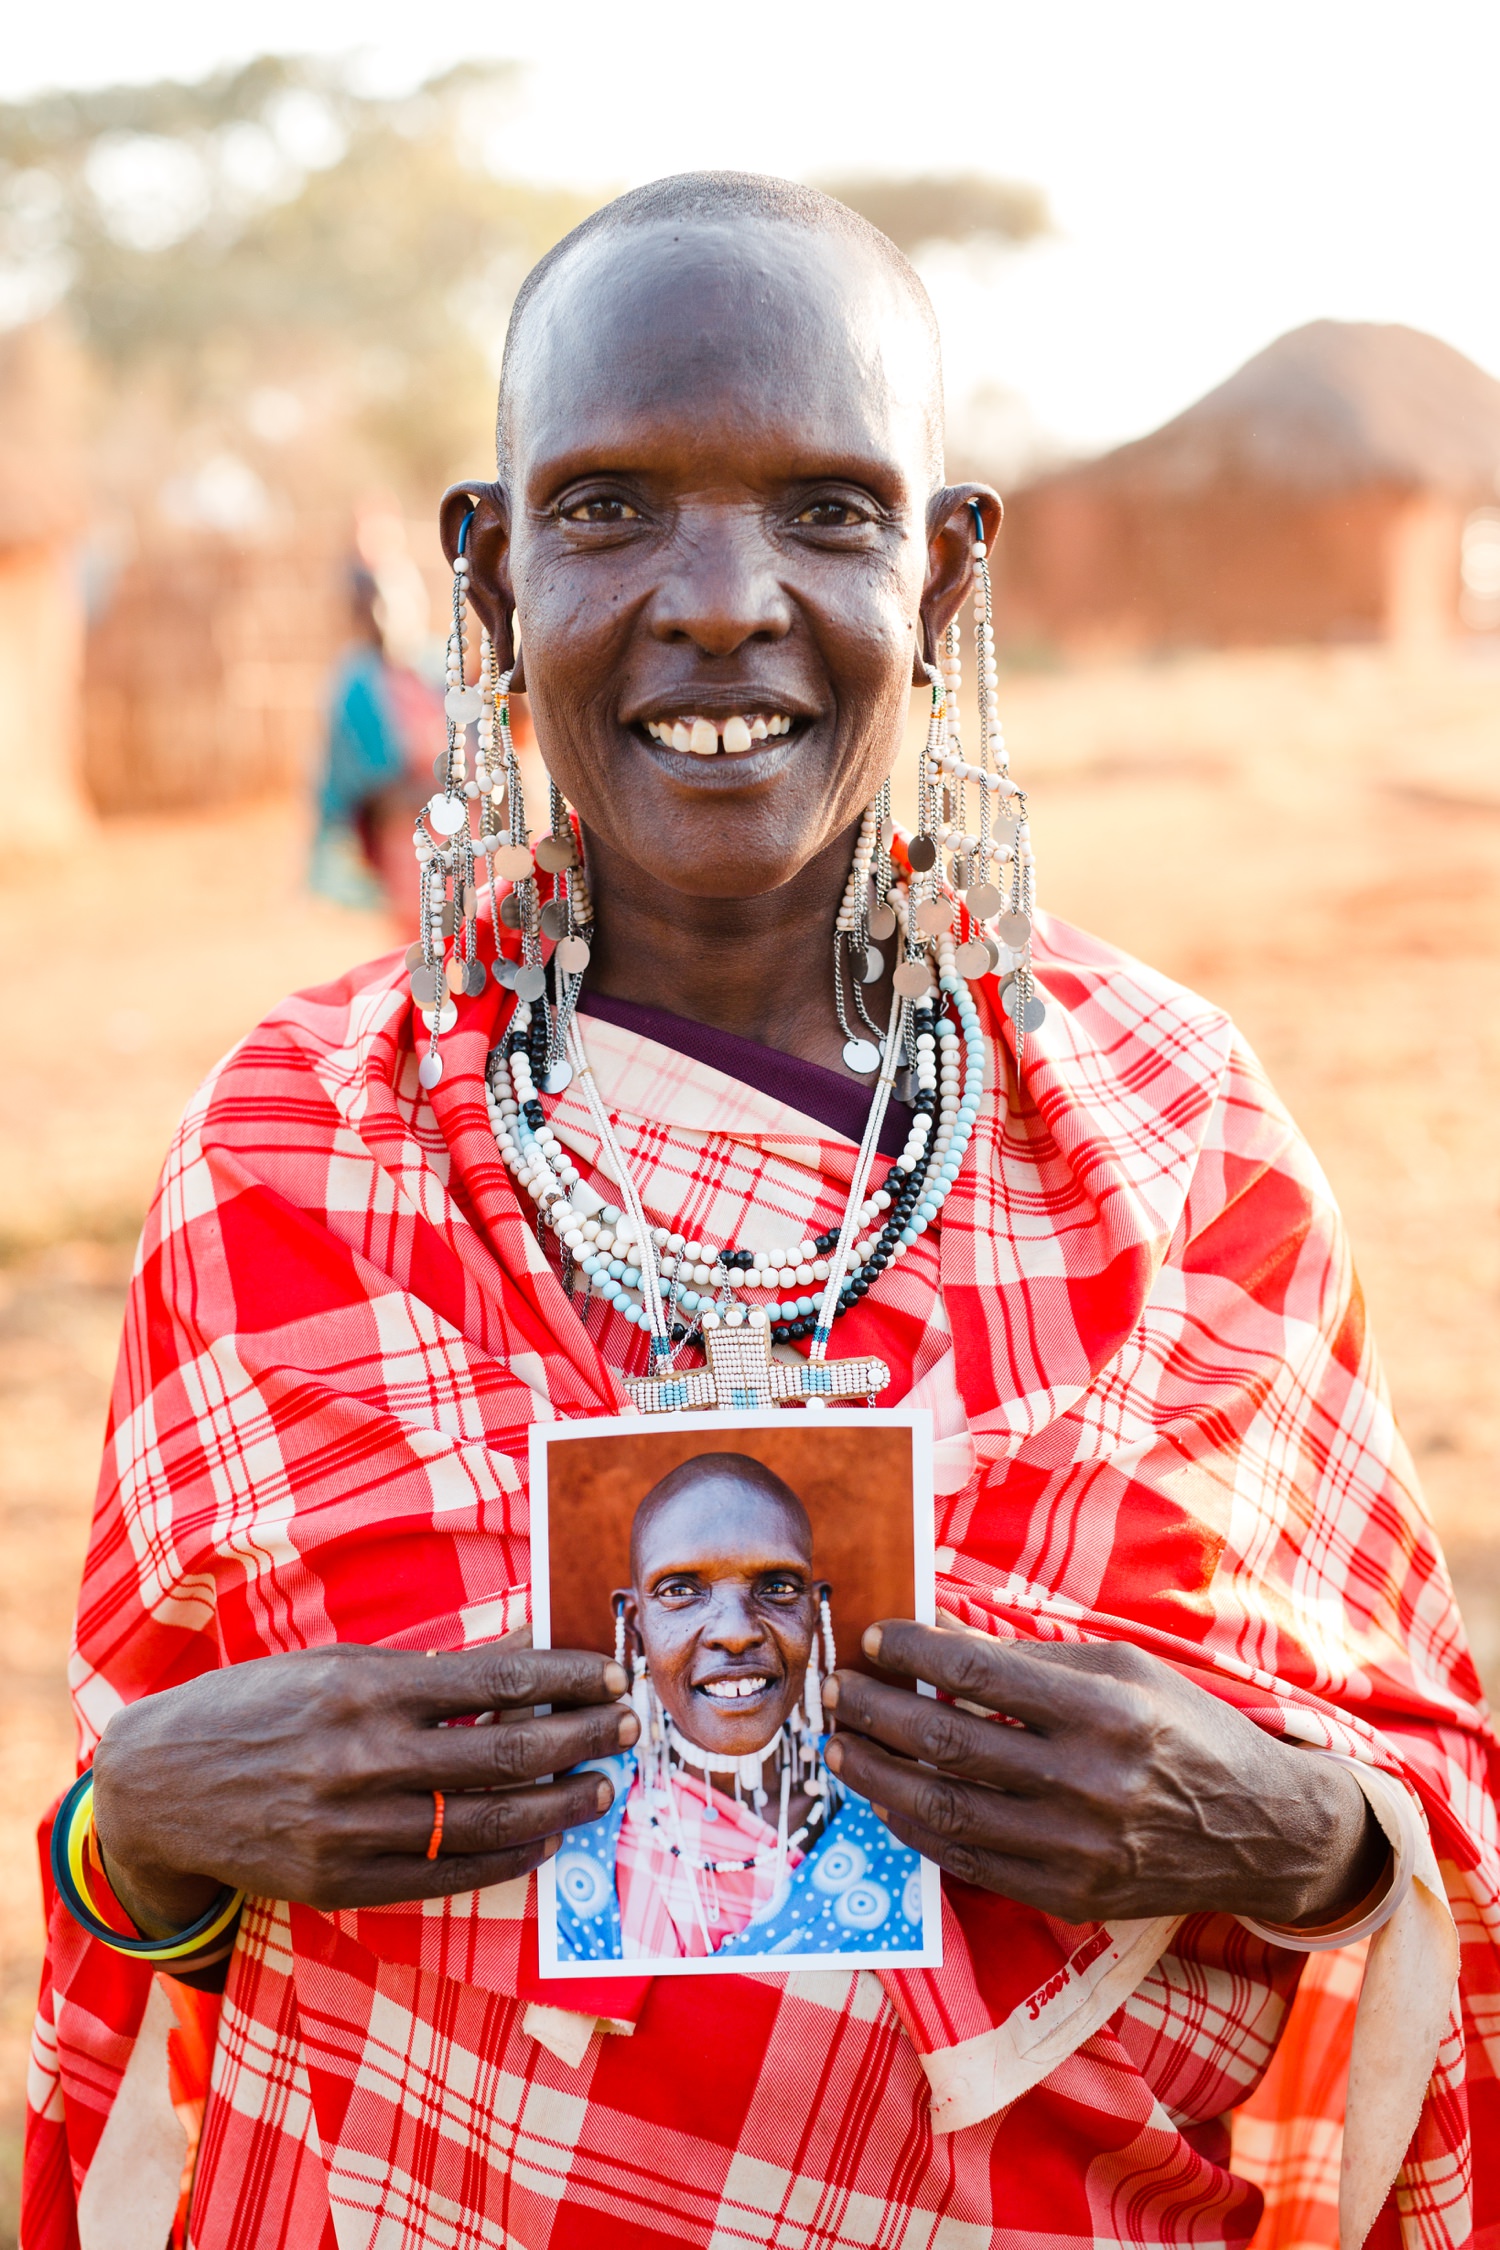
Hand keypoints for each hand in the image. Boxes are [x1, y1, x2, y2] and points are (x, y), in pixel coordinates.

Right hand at [92, 1629, 635, 1936]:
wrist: (159, 1786)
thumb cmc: (258, 1708)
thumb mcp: (338, 1665)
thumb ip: (430, 1668)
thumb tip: (524, 1649)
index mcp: (365, 1687)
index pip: (497, 1680)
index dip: (566, 1678)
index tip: (612, 1675)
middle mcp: (362, 1756)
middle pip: (507, 1752)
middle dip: (582, 1738)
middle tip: (629, 1728)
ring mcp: (352, 1827)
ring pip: (486, 1822)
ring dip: (558, 1804)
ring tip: (600, 1787)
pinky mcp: (341, 1881)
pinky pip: (445, 1876)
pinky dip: (505, 1860)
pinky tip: (543, 1840)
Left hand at [822, 1620, 1387, 1927]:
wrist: (1260, 1830)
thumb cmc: (1186, 1730)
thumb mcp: (1123, 1669)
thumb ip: (1028, 1655)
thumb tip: (937, 1627)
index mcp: (1107, 1711)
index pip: (977, 1671)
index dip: (912, 1651)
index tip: (874, 1638)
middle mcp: (1089, 1782)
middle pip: (947, 1741)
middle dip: (875, 1711)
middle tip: (837, 1691)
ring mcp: (1076, 1849)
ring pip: (943, 1809)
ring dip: (877, 1774)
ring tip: (842, 1746)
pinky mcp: (1068, 1894)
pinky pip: (967, 1861)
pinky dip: (916, 1827)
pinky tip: (890, 1797)